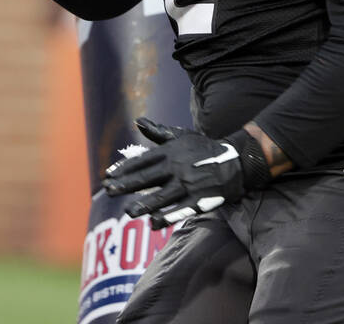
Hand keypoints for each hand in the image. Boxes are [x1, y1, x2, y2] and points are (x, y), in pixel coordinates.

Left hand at [102, 118, 270, 228]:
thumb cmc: (203, 149)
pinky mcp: (199, 200)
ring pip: (162, 197)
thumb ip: (158, 132)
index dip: (124, 169)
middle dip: (126, 185)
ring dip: (144, 205)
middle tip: (108, 191)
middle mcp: (177, 167)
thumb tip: (138, 121)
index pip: (142, 161)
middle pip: (147, 178)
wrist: (235, 161)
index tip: (108, 175)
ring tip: (129, 212)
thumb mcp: (182, 136)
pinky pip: (180, 211)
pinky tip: (154, 222)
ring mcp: (188, 185)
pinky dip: (167, 217)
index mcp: (171, 152)